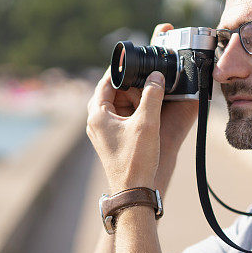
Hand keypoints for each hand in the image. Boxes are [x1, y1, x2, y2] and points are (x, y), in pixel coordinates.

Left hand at [86, 24, 197, 193]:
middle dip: (129, 83)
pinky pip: (120, 117)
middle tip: (147, 77)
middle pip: (110, 92)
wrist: (133, 192)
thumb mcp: (147, 123)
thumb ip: (152, 95)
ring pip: (116, 104)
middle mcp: (95, 122)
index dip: (122, 69)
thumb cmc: (136, 160)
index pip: (106, 81)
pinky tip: (147, 111)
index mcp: (97, 114)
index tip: (136, 60)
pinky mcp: (111, 140)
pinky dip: (132, 110)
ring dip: (132, 97)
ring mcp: (102, 132)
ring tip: (149, 93)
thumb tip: (156, 75)